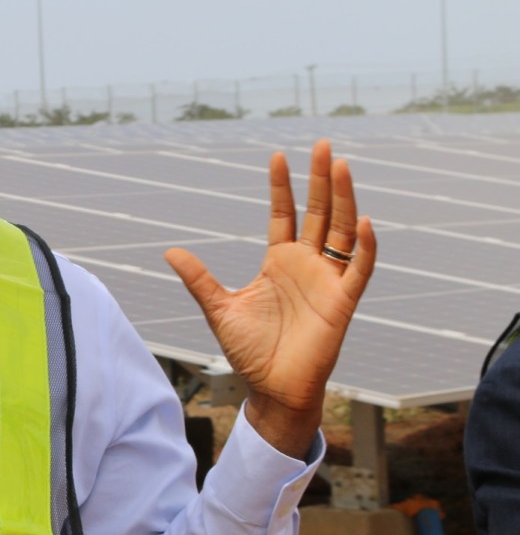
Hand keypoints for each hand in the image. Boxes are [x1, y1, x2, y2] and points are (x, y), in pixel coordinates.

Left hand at [164, 140, 375, 458]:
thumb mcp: (219, 308)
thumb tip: (170, 251)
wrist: (272, 389)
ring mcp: (327, 281)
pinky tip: (364, 220)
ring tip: (343, 166)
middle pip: (319, 212)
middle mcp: (306, 265)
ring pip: (342, 230)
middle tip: (324, 144)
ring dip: (345, 199)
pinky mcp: (343, 302)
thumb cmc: (250, 352)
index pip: (283, 213)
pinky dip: (365, 246)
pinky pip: (359, 269)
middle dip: (321, 179)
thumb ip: (199, 279)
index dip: (282, 186)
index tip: (278, 155)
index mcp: (278, 262)